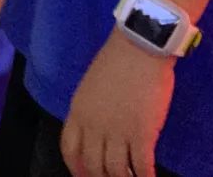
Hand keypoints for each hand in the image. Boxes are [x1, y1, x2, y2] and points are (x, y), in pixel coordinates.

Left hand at [61, 32, 174, 176]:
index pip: (70, 149)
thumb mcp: (91, 87)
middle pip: (92, 165)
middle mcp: (93, 126)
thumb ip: (90, 110)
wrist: (138, 48)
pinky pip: (142, 166)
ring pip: (116, 171)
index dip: (76, 168)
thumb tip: (97, 129)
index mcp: (78, 112)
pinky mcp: (142, 134)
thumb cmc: (117, 61)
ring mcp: (117, 131)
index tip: (85, 176)